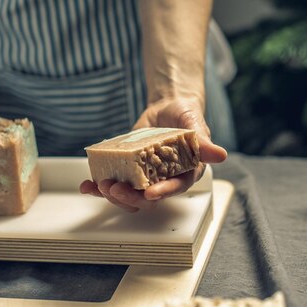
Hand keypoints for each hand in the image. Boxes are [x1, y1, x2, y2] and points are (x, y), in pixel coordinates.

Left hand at [80, 98, 226, 211]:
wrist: (167, 108)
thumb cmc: (185, 116)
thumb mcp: (194, 124)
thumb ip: (203, 142)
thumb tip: (220, 155)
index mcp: (184, 173)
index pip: (175, 188)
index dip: (162, 192)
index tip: (149, 193)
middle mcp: (163, 180)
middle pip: (147, 198)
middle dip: (130, 197)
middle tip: (115, 189)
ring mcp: (143, 177)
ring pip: (128, 196)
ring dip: (112, 195)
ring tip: (98, 186)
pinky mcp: (127, 170)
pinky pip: (114, 183)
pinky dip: (98, 187)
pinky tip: (87, 185)